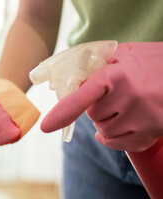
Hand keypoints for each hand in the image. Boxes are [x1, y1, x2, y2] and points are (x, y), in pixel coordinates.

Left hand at [41, 42, 162, 151]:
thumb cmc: (152, 62)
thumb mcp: (124, 54)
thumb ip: (96, 63)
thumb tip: (67, 77)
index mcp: (117, 75)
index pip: (83, 97)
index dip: (63, 111)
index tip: (46, 126)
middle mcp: (128, 98)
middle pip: (92, 114)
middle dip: (98, 106)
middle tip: (117, 94)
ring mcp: (141, 119)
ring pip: (103, 130)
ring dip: (108, 122)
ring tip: (128, 106)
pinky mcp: (151, 134)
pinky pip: (117, 144)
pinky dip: (114, 139)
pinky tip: (123, 125)